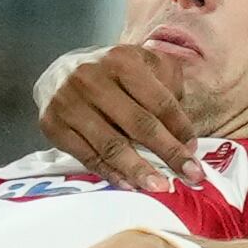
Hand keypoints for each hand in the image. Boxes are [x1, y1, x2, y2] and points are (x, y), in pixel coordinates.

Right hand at [35, 42, 192, 193]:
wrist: (57, 73)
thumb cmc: (111, 73)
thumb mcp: (143, 62)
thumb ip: (168, 85)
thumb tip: (184, 135)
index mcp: (121, 60)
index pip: (159, 100)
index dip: (180, 128)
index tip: (194, 151)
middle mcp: (92, 78)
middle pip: (139, 124)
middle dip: (168, 152)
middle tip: (190, 175)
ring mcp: (69, 103)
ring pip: (111, 145)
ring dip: (139, 170)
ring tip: (160, 187)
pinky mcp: (53, 125)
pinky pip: (87, 157)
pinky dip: (110, 173)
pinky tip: (129, 184)